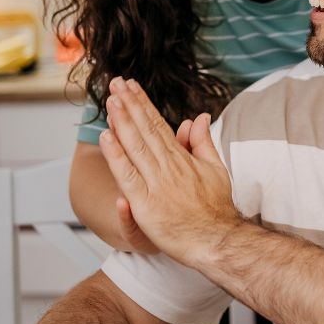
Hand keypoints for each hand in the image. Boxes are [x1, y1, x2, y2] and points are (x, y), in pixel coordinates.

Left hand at [98, 77, 241, 265]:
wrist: (217, 240)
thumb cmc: (217, 210)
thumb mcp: (216, 169)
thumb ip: (203, 143)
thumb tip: (199, 118)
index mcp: (182, 158)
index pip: (158, 124)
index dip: (143, 104)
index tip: (131, 87)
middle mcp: (169, 166)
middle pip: (145, 129)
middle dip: (129, 104)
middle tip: (115, 83)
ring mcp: (157, 183)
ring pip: (135, 146)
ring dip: (122, 121)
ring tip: (110, 100)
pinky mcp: (146, 203)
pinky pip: (127, 175)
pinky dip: (116, 155)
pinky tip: (106, 137)